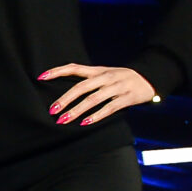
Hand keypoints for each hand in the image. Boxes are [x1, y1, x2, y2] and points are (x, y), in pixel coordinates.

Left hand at [40, 63, 158, 126]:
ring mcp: (117, 87)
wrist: (149, 77)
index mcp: (98, 70)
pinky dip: (97, 115)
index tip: (41, 77)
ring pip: (94, 99)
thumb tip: (65, 89)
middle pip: (82, 86)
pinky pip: (110, 107)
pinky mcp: (127, 97)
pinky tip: (86, 123)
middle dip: (65, 99)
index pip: (74, 68)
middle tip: (53, 110)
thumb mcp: (104, 74)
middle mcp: (106, 77)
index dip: (57, 71)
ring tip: (64, 120)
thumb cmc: (121, 78)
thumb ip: (87, 78)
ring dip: (77, 110)